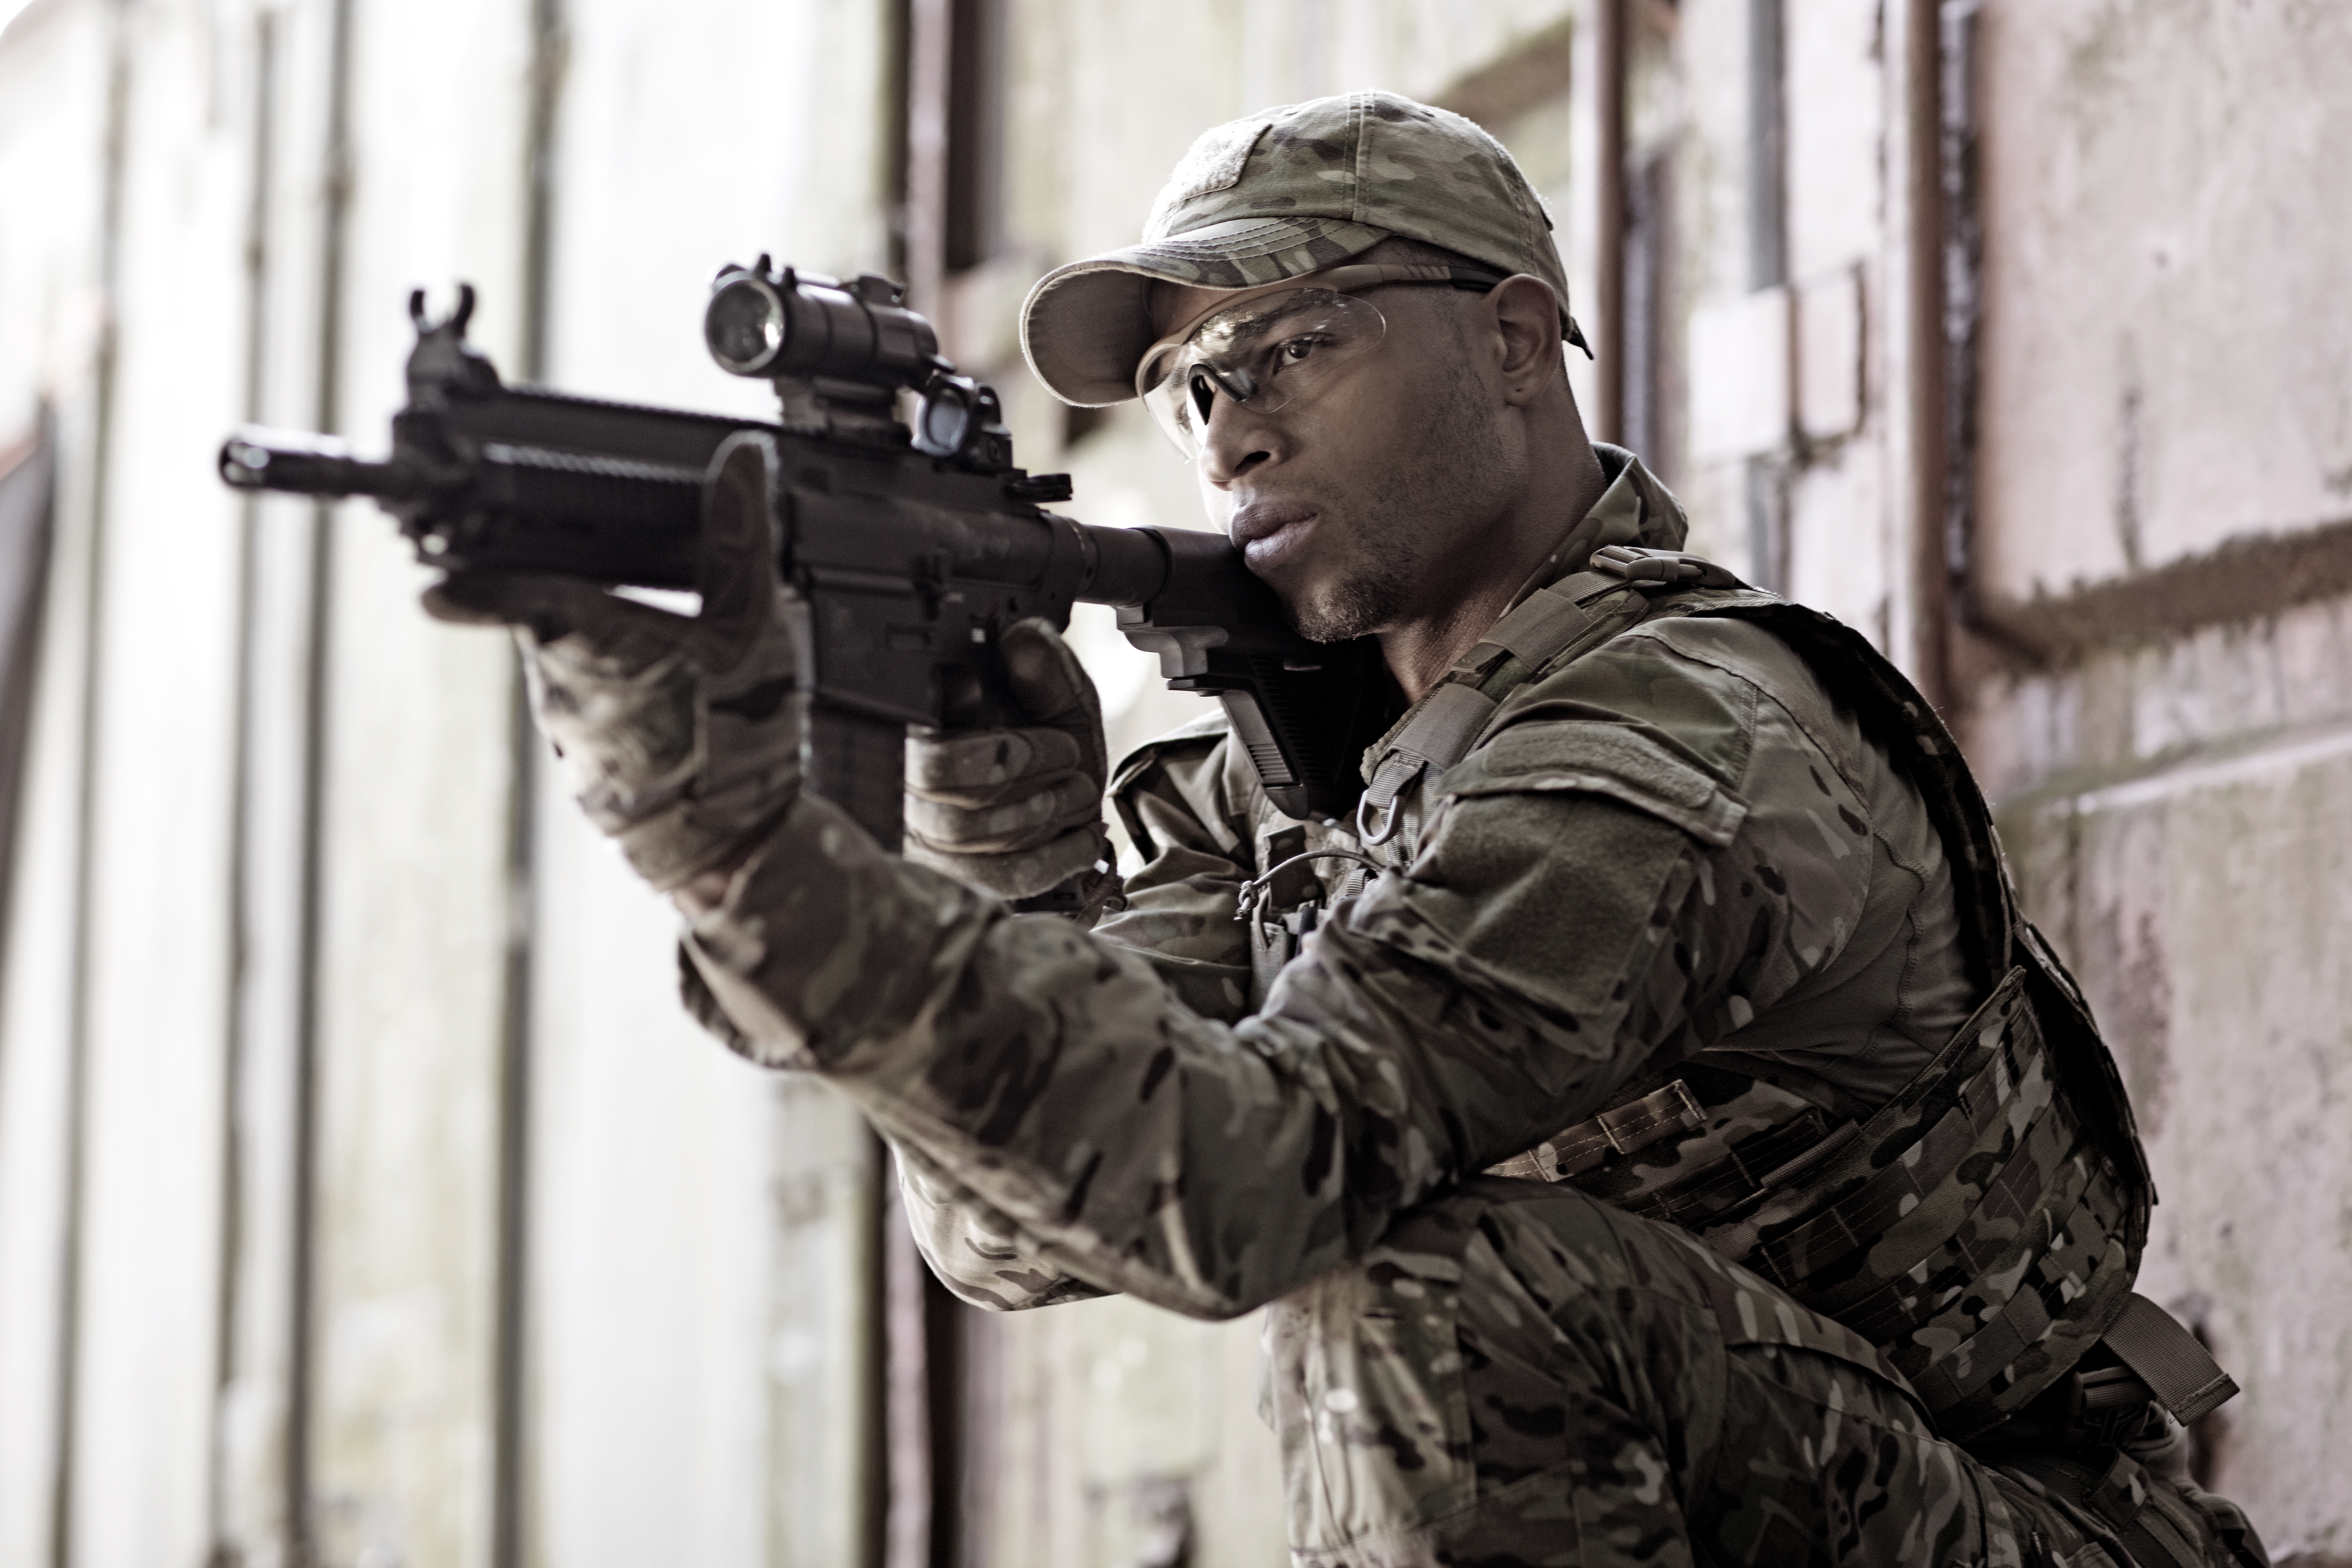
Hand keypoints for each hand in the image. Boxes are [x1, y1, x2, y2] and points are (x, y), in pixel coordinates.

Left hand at [424, 431, 804, 891]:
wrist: (738, 847)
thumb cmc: (740, 736)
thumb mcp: (753, 626)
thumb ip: (739, 538)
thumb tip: (742, 461)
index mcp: (599, 643)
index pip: (516, 596)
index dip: (473, 587)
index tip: (432, 588)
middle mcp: (566, 690)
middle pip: (543, 623)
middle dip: (563, 602)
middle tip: (601, 589)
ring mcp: (571, 734)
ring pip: (564, 671)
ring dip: (596, 654)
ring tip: (663, 658)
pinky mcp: (584, 769)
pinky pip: (585, 715)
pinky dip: (611, 700)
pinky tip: (662, 702)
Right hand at [903, 619, 1116, 904]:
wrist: (1065, 800)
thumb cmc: (1050, 745)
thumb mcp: (1057, 697)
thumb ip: (1043, 667)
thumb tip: (1021, 639)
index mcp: (918, 729)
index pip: (932, 750)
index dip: (1002, 751)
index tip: (1059, 743)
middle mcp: (902, 787)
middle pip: (946, 790)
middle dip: (1028, 775)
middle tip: (1071, 761)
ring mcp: (922, 837)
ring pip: (968, 835)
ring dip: (1042, 813)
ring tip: (1077, 793)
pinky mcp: (953, 876)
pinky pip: (995, 876)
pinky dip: (1052, 858)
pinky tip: (1082, 838)